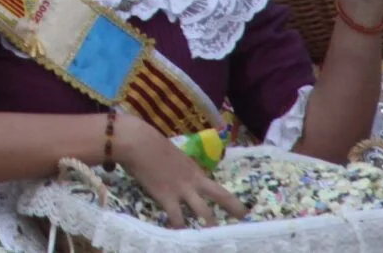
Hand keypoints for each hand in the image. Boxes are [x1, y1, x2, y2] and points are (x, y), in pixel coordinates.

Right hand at [114, 113, 244, 227]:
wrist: (138, 142)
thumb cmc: (150, 142)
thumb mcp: (171, 154)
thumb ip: (176, 167)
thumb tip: (173, 173)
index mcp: (195, 170)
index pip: (215, 186)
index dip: (228, 198)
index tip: (237, 208)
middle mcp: (194, 180)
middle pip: (221, 195)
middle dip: (234, 208)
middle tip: (244, 218)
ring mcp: (182, 190)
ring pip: (203, 211)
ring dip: (210, 225)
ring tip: (215, 239)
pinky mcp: (167, 197)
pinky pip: (177, 218)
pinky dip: (179, 228)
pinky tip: (180, 236)